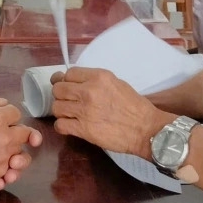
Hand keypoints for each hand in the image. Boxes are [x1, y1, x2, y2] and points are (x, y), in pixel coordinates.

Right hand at [0, 95, 40, 188]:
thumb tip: (4, 104)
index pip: (16, 114)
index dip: (9, 114)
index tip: (0, 118)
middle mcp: (6, 138)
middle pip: (25, 134)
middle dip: (19, 132)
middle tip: (7, 136)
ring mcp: (4, 157)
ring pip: (22, 156)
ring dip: (19, 155)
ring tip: (11, 159)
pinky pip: (10, 173)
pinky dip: (8, 174)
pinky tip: (2, 176)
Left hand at [50, 67, 172, 156]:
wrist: (145, 129)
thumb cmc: (135, 106)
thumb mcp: (117, 83)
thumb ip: (96, 81)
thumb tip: (77, 83)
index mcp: (99, 77)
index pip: (69, 73)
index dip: (67, 81)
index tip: (69, 87)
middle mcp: (88, 91)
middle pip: (58, 89)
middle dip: (61, 95)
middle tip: (68, 102)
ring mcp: (84, 110)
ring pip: (56, 107)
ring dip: (61, 111)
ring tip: (70, 115)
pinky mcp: (83, 129)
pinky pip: (60, 125)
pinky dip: (62, 126)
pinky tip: (69, 126)